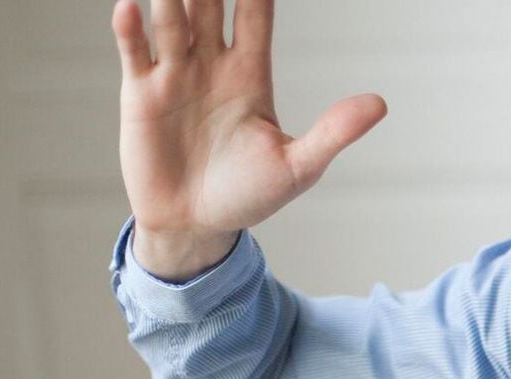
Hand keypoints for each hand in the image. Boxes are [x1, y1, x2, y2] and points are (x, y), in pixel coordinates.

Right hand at [112, 0, 385, 276]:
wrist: (196, 225)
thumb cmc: (249, 195)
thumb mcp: (298, 166)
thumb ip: (334, 132)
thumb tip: (380, 104)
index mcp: (251, 74)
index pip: (254, 16)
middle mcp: (211, 65)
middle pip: (209, 7)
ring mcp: (174, 75)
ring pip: (172, 21)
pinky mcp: (140, 93)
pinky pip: (135, 50)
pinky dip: (131, 28)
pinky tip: (132, 5)